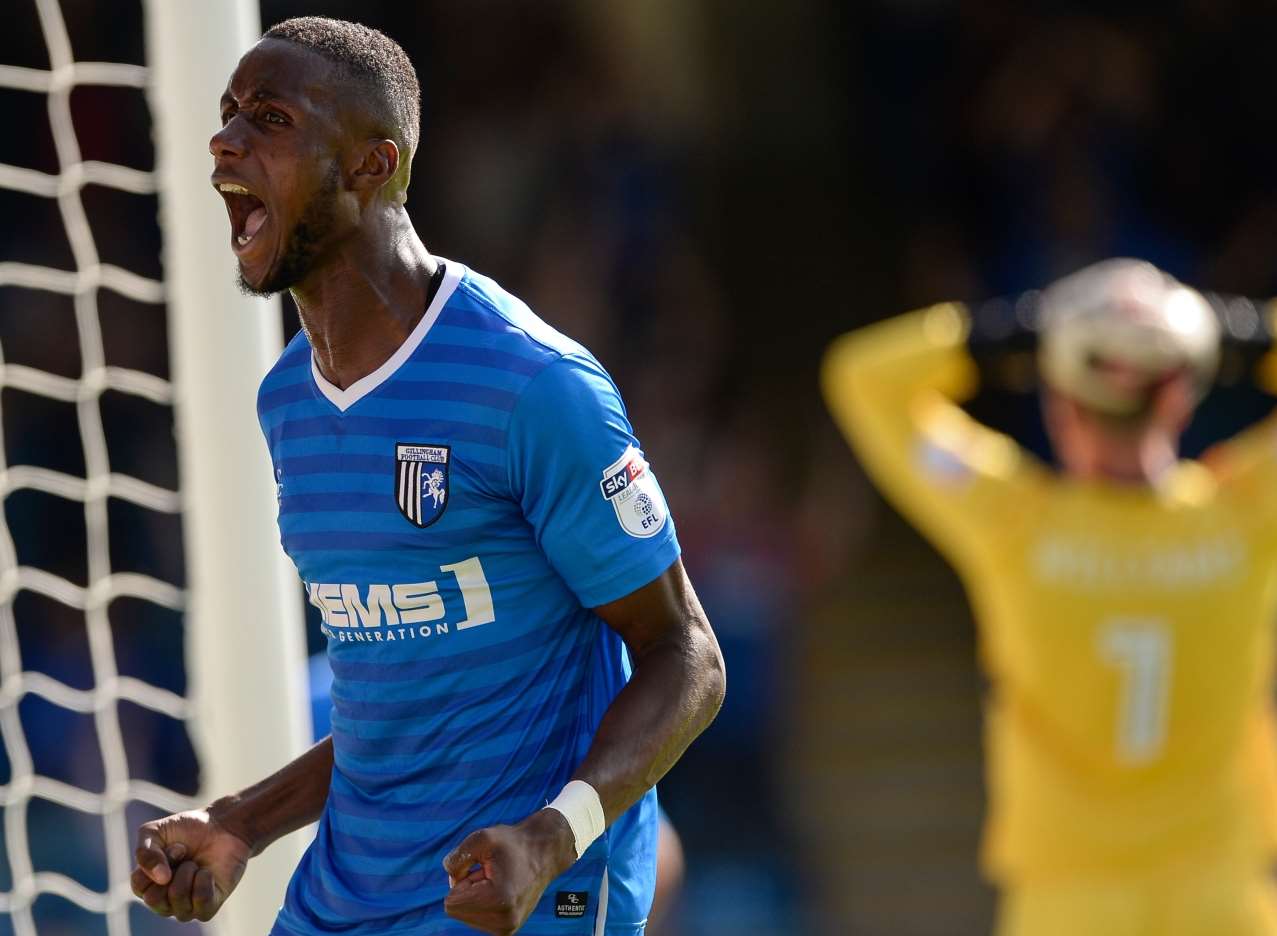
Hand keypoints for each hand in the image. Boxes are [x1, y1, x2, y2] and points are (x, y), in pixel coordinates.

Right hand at [131, 808, 251, 922]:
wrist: (222, 825)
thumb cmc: (188, 829)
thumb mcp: (155, 832)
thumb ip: (144, 853)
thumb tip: (161, 879)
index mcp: (149, 885)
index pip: (139, 887)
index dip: (154, 862)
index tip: (171, 845)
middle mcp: (165, 901)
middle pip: (154, 899)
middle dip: (171, 868)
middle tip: (184, 853)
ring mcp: (186, 906)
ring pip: (178, 899)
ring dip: (188, 872)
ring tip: (196, 863)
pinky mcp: (209, 906)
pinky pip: (202, 902)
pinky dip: (204, 880)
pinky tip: (207, 872)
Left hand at [442, 809, 576, 934]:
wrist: (543, 853)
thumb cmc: (512, 844)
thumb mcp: (481, 838)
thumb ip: (457, 858)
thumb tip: (451, 880)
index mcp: (498, 900)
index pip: (451, 903)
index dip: (462, 880)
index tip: (483, 869)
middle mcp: (504, 921)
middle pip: (456, 912)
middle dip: (467, 890)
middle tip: (490, 874)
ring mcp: (507, 929)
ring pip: (465, 916)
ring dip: (475, 896)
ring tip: (497, 881)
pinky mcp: (507, 931)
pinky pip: (476, 919)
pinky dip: (481, 904)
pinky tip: (499, 891)